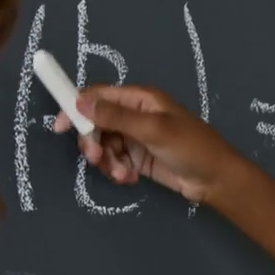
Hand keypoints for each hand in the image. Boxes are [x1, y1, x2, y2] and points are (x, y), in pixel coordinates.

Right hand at [55, 84, 245, 204]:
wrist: (216, 179)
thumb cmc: (190, 147)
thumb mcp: (153, 129)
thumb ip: (116, 116)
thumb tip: (81, 102)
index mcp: (140, 98)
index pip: (99, 96)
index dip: (76, 107)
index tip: (59, 126)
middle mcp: (135, 115)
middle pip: (96, 123)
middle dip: (93, 142)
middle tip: (96, 159)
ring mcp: (136, 137)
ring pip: (104, 145)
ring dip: (107, 161)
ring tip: (124, 174)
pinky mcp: (138, 158)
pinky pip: (115, 160)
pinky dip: (117, 170)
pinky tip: (131, 178)